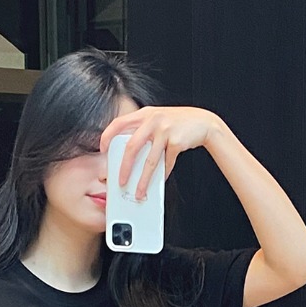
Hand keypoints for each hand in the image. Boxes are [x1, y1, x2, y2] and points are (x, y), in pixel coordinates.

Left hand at [98, 106, 220, 199]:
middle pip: (132, 146)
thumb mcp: (157, 120)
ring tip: (139, 192)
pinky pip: (166, 163)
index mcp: (144, 114)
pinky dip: (162, 175)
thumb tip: (129, 153)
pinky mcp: (176, 142)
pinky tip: (159, 181)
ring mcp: (165, 131)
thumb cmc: (178, 123)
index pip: (118, 123)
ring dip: (143, 180)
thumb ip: (143, 131)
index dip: (107, 136)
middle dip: (125, 167)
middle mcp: (152, 120)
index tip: (102, 150)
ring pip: (150, 161)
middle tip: (121, 181)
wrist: (202, 122)